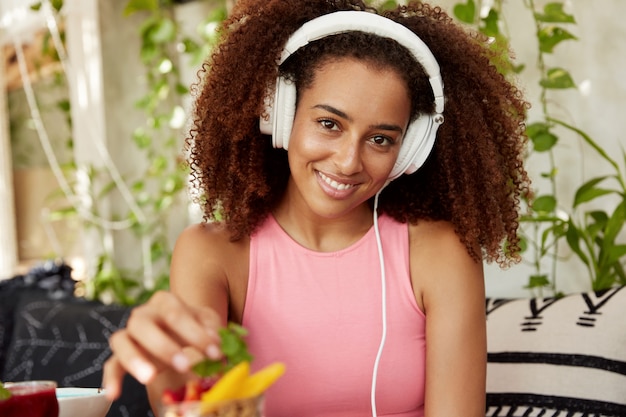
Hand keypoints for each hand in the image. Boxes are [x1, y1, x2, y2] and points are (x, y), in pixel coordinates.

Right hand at [102, 291, 222, 399]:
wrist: (180, 333)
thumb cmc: (194, 326)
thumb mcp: (208, 323)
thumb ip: (212, 329)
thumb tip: (216, 342)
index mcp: (165, 302)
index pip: (176, 313)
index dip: (196, 334)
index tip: (215, 353)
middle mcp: (142, 314)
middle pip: (143, 324)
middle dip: (164, 345)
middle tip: (184, 365)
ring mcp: (129, 334)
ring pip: (121, 341)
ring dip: (135, 359)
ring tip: (150, 378)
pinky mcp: (120, 355)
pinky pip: (110, 364)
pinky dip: (110, 379)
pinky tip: (114, 394)